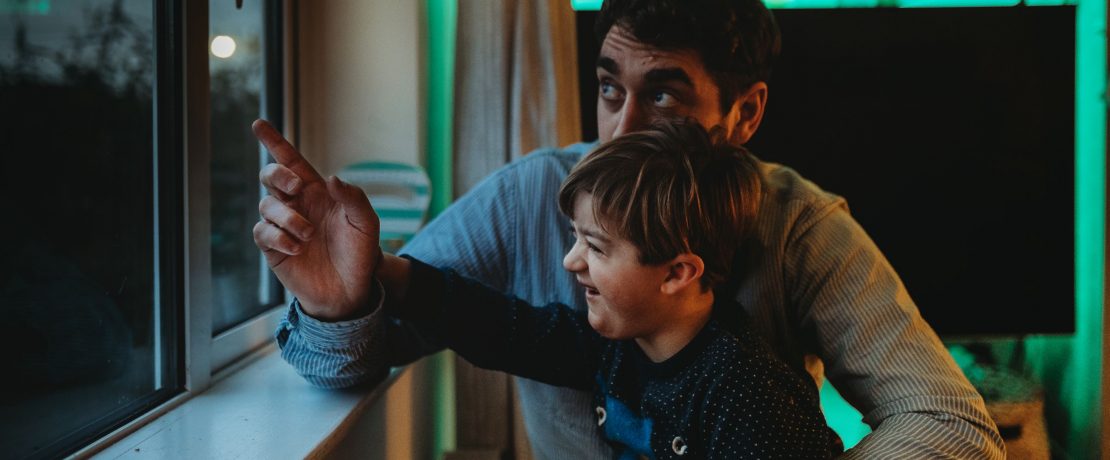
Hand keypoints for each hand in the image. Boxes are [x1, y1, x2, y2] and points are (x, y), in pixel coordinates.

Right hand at [252, 119, 382, 320]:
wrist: (351, 289)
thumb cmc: (360, 252)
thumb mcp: (366, 222)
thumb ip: (353, 197)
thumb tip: (332, 178)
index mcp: (317, 191)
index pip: (292, 161)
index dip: (275, 142)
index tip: (259, 124)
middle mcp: (297, 204)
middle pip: (271, 176)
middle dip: (278, 175)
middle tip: (296, 187)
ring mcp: (283, 225)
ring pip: (267, 205)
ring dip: (288, 217)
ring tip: (308, 235)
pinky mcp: (273, 247)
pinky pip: (262, 232)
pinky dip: (278, 237)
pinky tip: (297, 248)